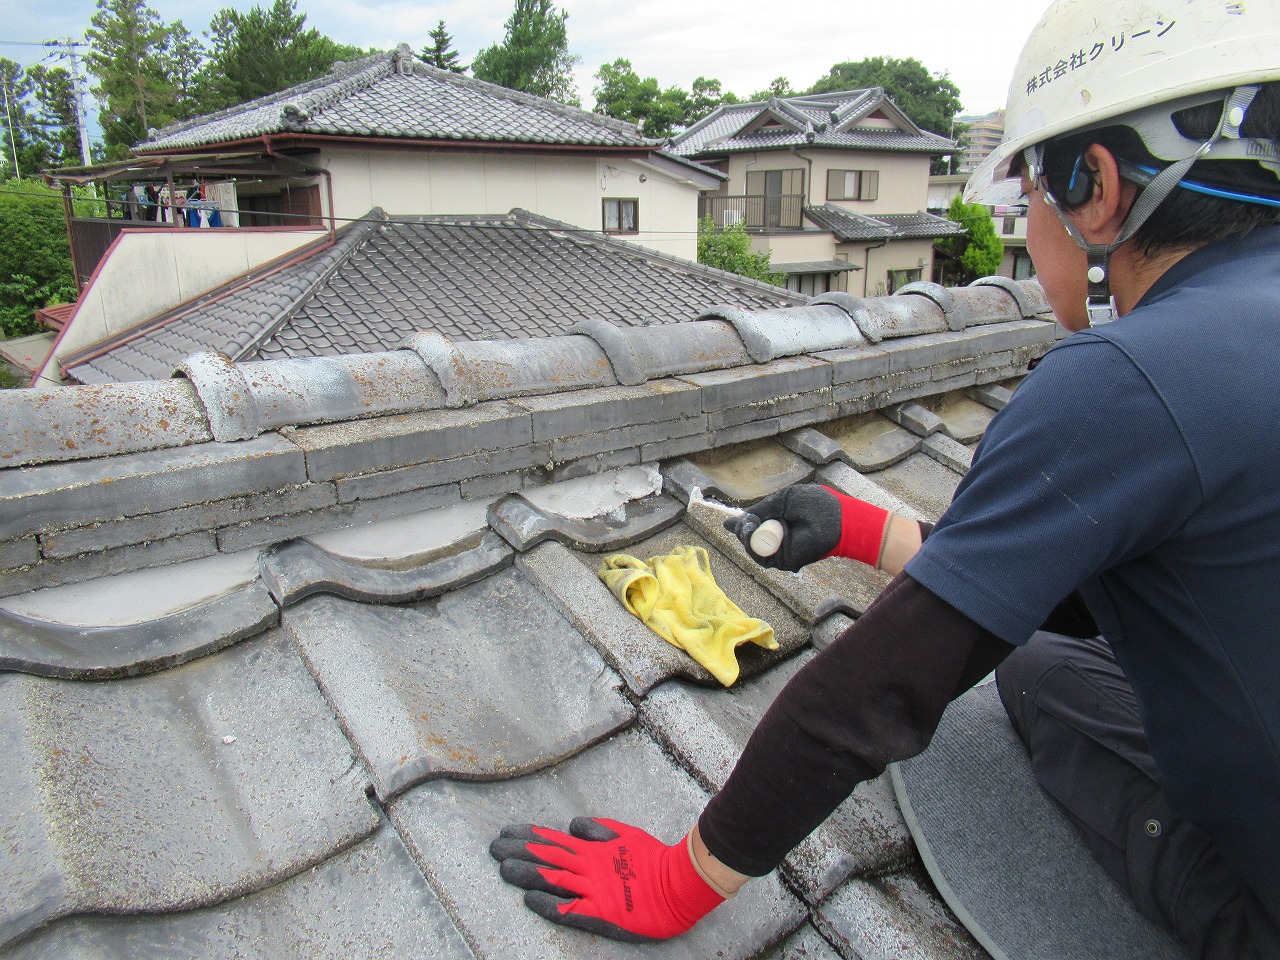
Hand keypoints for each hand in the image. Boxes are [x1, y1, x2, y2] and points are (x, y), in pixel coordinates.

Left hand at [490, 816, 723, 941]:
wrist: (678, 884)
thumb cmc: (653, 859)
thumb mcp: (624, 834)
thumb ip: (597, 829)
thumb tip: (572, 826)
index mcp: (592, 849)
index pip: (552, 839)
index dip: (527, 836)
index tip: (506, 832)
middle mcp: (587, 866)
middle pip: (545, 857)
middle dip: (516, 851)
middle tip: (493, 848)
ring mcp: (592, 889)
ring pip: (551, 879)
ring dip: (525, 873)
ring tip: (502, 869)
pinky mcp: (600, 912)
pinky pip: (568, 909)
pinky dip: (548, 903)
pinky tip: (529, 900)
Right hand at [724, 484, 889, 571]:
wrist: (837, 519)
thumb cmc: (816, 504)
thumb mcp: (783, 500)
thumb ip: (761, 510)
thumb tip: (735, 519)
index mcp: (776, 520)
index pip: (752, 526)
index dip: (740, 526)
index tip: (727, 524)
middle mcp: (776, 536)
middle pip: (747, 537)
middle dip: (742, 529)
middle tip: (744, 523)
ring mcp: (779, 549)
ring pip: (751, 548)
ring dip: (746, 536)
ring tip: (753, 527)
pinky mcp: (784, 560)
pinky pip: (760, 556)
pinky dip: (755, 545)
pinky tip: (760, 535)